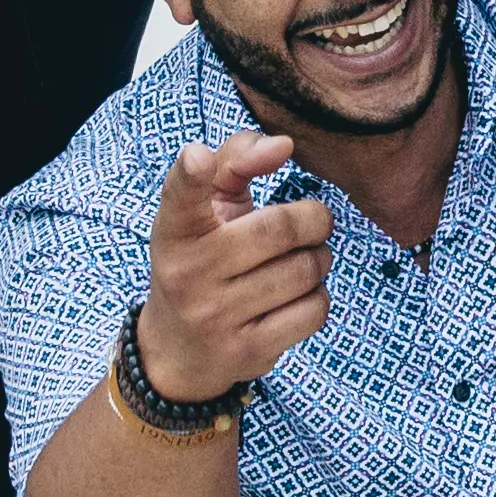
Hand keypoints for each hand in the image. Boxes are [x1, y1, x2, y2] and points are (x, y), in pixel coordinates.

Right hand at [140, 131, 335, 399]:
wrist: (178, 351)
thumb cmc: (203, 261)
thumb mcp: (206, 211)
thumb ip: (236, 162)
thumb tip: (283, 145)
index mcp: (175, 232)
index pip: (180, 198)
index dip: (191, 174)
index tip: (197, 156)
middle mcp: (189, 273)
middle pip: (279, 229)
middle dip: (313, 220)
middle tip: (311, 223)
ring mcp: (216, 316)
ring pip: (305, 270)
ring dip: (319, 259)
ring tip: (302, 260)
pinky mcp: (248, 350)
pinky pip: (314, 310)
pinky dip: (318, 296)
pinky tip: (298, 296)